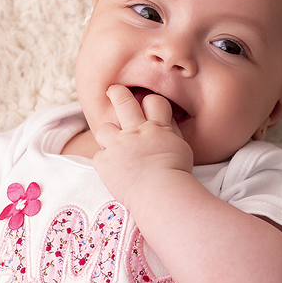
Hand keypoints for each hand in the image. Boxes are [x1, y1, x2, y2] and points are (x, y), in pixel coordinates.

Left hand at [92, 85, 193, 202]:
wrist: (161, 192)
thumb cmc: (176, 174)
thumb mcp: (182, 147)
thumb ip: (172, 132)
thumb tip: (168, 120)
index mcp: (156, 128)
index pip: (153, 102)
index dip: (149, 101)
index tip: (145, 104)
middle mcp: (135, 132)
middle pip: (123, 102)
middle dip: (117, 93)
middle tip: (113, 90)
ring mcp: (118, 145)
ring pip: (104, 128)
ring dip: (108, 135)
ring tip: (113, 144)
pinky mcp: (105, 162)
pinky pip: (99, 157)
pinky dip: (106, 163)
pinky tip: (115, 172)